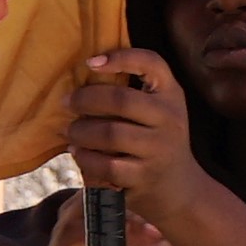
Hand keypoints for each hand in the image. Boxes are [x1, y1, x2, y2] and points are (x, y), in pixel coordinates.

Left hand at [63, 48, 215, 220]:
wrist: (179, 188)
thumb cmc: (156, 139)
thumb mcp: (158, 109)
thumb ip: (134, 89)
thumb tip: (86, 69)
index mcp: (171, 95)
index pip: (152, 63)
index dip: (121, 57)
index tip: (90, 62)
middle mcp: (170, 118)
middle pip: (120, 99)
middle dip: (85, 99)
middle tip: (67, 102)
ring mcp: (159, 149)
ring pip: (109, 133)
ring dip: (80, 130)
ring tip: (70, 130)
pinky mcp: (144, 176)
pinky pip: (105, 163)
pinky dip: (85, 157)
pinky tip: (78, 152)